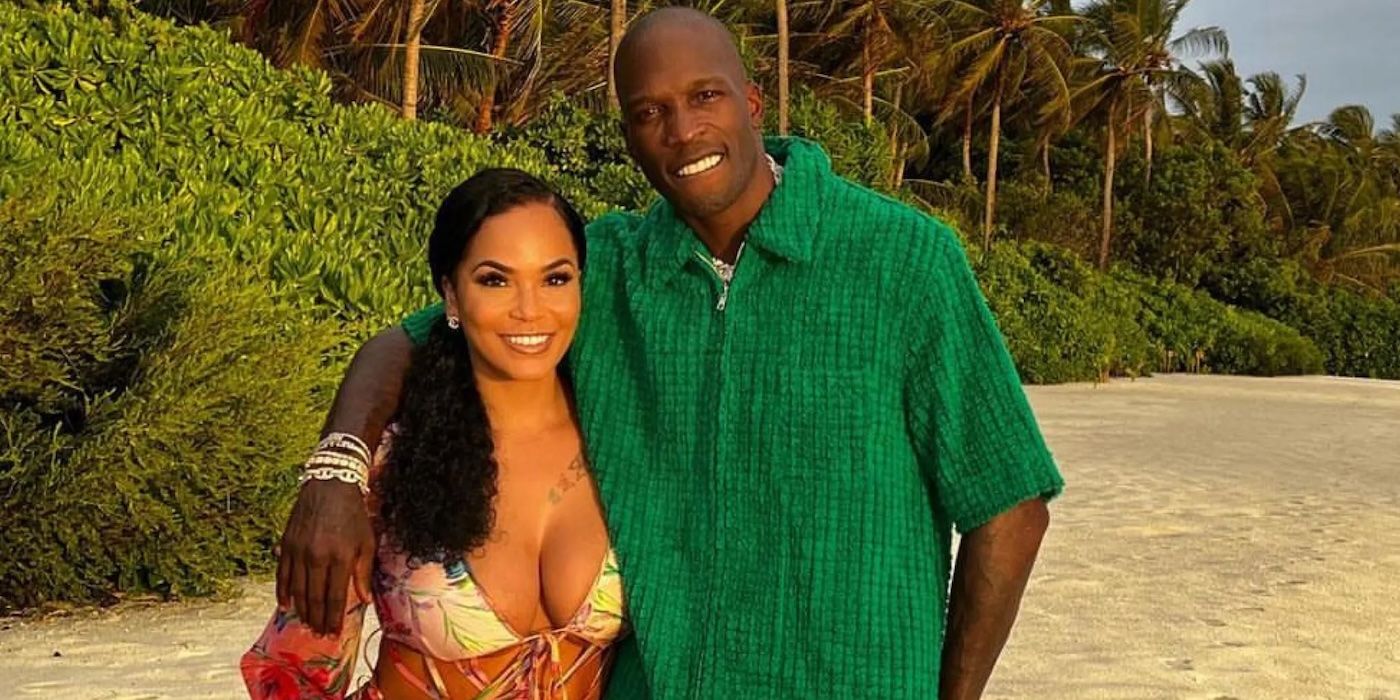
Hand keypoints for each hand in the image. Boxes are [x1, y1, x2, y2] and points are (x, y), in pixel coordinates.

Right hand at [276, 479, 374, 634]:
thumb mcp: (367, 542)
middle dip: (317, 619)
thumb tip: (365, 600)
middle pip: (315, 597)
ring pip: (298, 589)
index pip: (335, 597)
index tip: (333, 632)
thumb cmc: (354, 515)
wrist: (330, 484)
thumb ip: (364, 573)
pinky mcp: (287, 543)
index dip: (333, 618)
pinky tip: (286, 605)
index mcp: (341, 557)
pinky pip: (282, 574)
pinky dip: (283, 591)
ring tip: (307, 624)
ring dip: (302, 610)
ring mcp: (299, 550)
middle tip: (319, 634)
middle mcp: (318, 556)